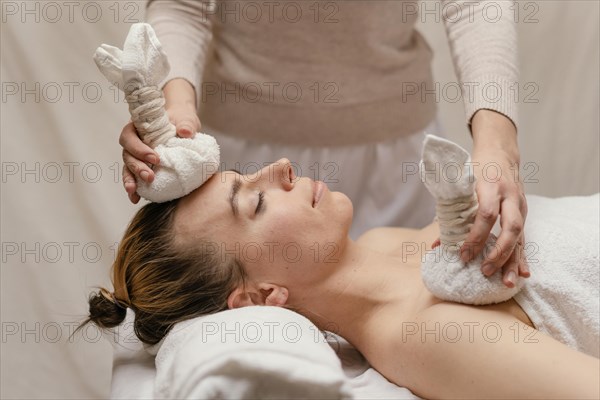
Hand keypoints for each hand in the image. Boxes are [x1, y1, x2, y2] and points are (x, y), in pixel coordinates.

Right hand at [120, 79, 199, 202]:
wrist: (183, 126)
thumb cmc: (181, 119)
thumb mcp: (186, 118)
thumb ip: (186, 124)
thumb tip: (185, 132)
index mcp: (138, 127)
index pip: (129, 136)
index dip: (138, 148)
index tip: (155, 158)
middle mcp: (134, 142)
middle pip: (127, 154)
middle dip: (137, 167)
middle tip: (150, 177)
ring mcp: (136, 155)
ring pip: (127, 168)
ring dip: (131, 180)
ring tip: (135, 192)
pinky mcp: (143, 167)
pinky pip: (134, 178)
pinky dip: (134, 189)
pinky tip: (136, 199)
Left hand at [459, 110, 529, 286]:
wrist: (500, 154)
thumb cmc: (475, 170)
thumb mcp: (460, 185)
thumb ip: (450, 214)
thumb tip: (437, 247)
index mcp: (490, 186)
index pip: (486, 214)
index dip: (475, 236)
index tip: (463, 254)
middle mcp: (509, 197)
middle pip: (510, 226)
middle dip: (498, 252)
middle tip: (484, 271)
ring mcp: (520, 206)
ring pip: (521, 236)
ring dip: (514, 261)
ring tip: (507, 282)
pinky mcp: (524, 215)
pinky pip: (525, 238)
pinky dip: (523, 257)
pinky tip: (523, 273)